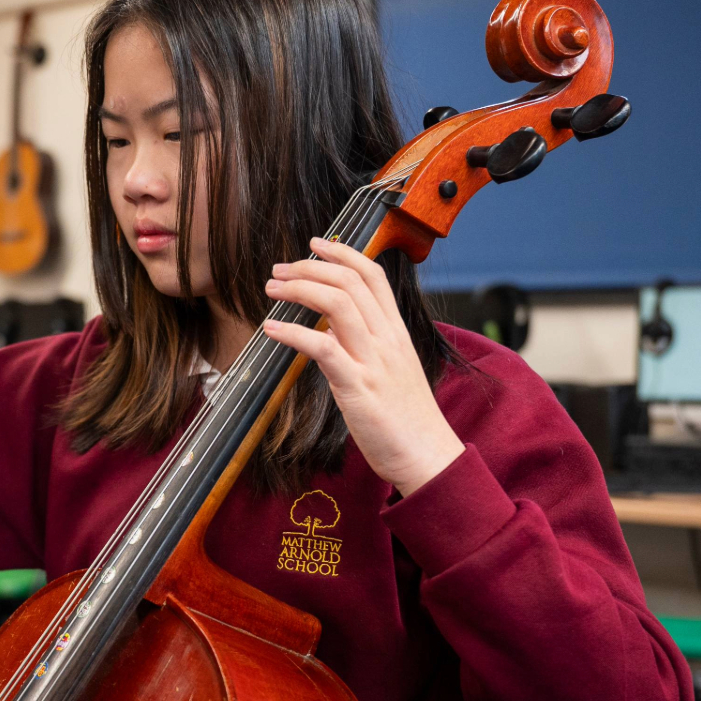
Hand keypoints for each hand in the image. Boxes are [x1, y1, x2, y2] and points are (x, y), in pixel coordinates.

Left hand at [262, 237, 464, 495]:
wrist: (428, 456)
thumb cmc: (407, 418)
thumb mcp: (392, 370)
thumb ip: (366, 344)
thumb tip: (331, 327)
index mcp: (397, 332)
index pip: (373, 276)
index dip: (343, 253)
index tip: (316, 244)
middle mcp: (388, 340)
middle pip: (350, 282)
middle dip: (309, 267)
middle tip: (279, 270)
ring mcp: (374, 362)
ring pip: (338, 304)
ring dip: (299, 290)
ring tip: (272, 290)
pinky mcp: (358, 388)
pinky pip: (324, 348)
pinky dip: (293, 333)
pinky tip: (272, 329)